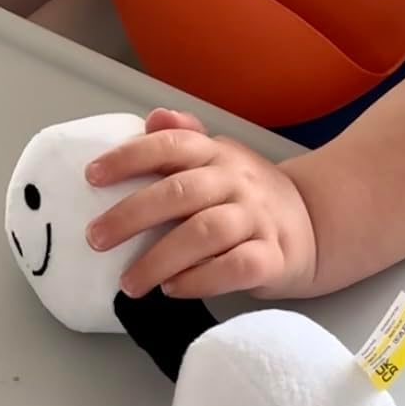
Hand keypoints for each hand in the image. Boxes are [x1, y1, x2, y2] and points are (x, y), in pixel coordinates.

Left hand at [85, 109, 316, 300]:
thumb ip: (184, 138)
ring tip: (128, 282)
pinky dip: (201, 279)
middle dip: (132, 215)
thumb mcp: (218, 158)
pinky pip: (237, 267)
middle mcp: (236, 181)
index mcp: (217, 154)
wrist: (313, 223)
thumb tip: (153, 116)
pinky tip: (173, 289)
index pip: (171, 145)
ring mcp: (257, 219)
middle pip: (181, 192)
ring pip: (206, 233)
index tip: (91, 176)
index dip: (130, 157)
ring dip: (160, 259)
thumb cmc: (248, 194)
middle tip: (95, 238)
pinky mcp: (273, 256)